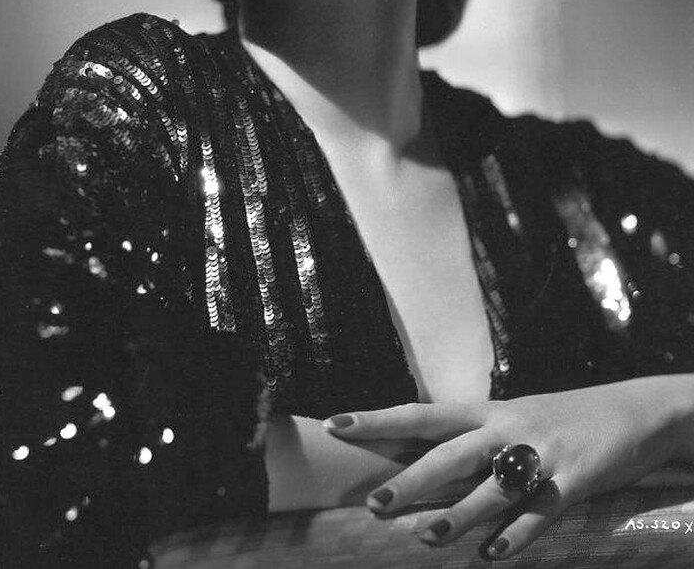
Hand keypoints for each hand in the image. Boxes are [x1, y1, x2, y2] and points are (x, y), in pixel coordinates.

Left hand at [323, 376, 693, 559]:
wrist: (630, 411)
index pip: (421, 414)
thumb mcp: (509, 421)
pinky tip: (493, 555)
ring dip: (459, 514)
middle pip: (451, 453)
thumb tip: (415, 466)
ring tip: (425, 537)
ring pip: (493, 486)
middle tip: (373, 503)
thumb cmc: (556, 419)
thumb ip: (468, 443)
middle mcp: (507, 427)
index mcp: (485, 411)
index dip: (378, 420)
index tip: (335, 424)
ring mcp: (542, 452)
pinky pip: (542, 512)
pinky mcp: (576, 478)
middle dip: (411, 479)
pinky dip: (517, 535)